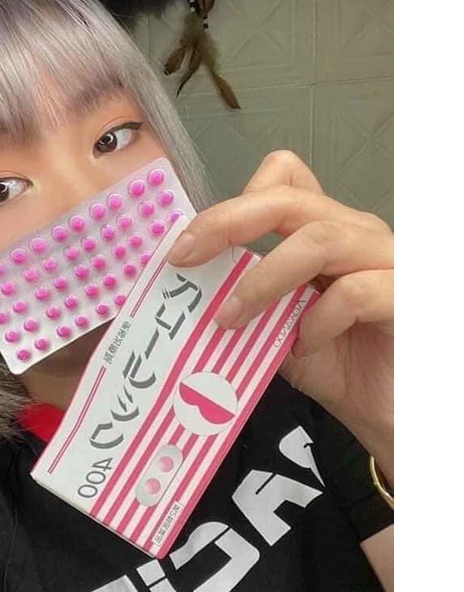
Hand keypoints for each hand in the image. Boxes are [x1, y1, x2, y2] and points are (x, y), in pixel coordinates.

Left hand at [166, 151, 393, 479]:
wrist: (387, 409)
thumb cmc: (335, 363)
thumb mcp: (273, 328)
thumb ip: (244, 302)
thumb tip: (190, 294)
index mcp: (321, 231)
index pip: (282, 181)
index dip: (231, 204)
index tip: (187, 246)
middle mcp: (354, 233)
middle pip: (288, 199)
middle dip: (226, 223)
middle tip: (185, 258)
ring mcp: (385, 260)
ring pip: (319, 240)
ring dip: (263, 280)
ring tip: (231, 318)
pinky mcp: (406, 296)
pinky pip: (354, 293)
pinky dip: (317, 321)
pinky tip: (303, 347)